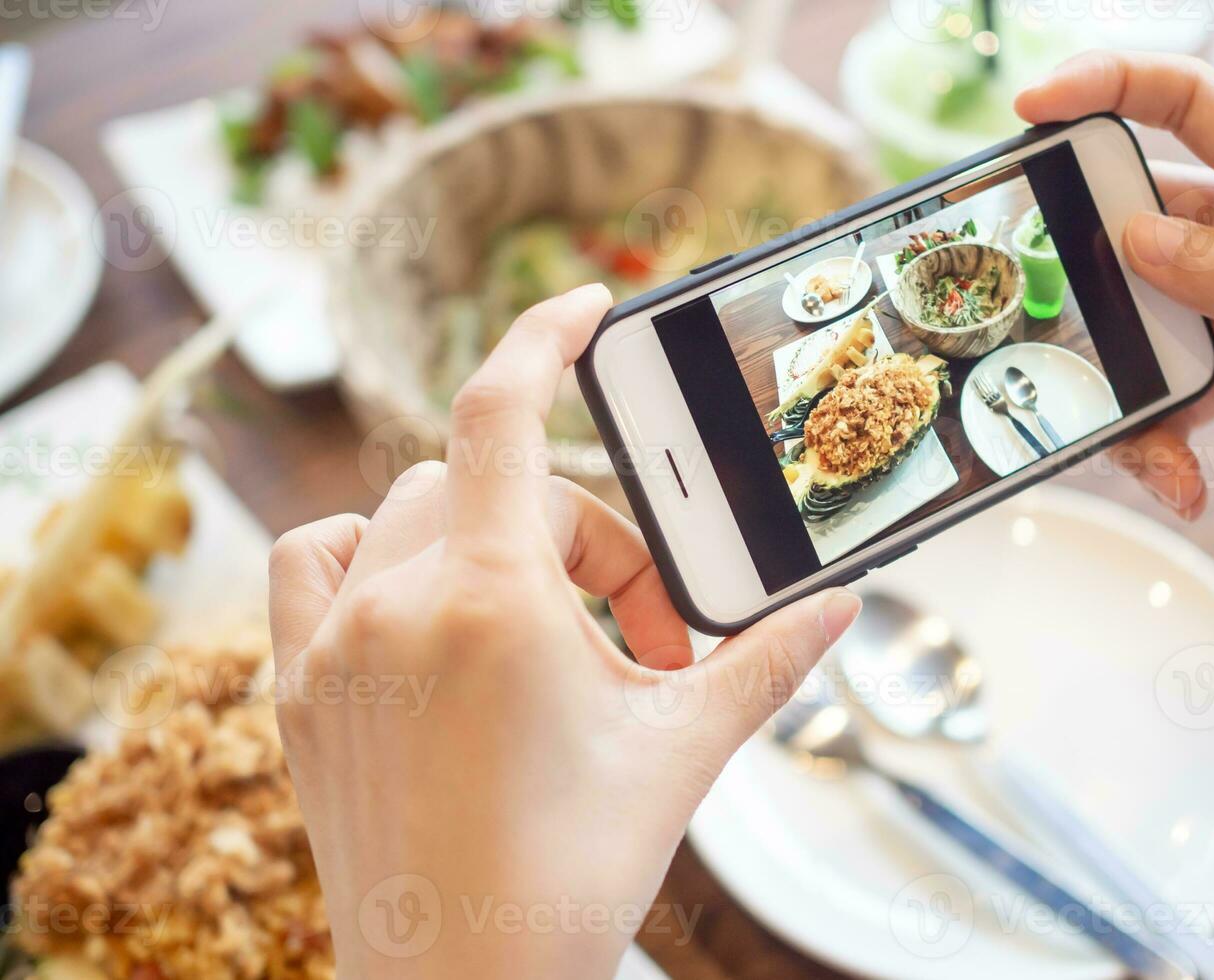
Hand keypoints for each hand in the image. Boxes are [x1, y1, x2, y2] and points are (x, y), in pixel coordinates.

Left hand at [267, 284, 861, 977]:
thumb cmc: (565, 879)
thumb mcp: (682, 751)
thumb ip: (766, 661)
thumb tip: (842, 608)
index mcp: (490, 601)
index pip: (501, 409)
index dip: (545, 334)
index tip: (586, 307)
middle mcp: (395, 603)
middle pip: (493, 483)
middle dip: (581, 532)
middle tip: (636, 632)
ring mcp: (332, 645)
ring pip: (405, 510)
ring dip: (485, 534)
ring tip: (540, 623)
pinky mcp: (298, 688)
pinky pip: (313, 562)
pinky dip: (368, 553)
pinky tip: (420, 603)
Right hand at [1016, 51, 1213, 514]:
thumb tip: (1134, 238)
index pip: (1189, 102)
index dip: (1105, 84)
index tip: (1031, 108)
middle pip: (1132, 223)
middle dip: (1091, 286)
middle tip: (1079, 340)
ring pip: (1136, 319)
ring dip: (1133, 390)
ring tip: (1164, 460)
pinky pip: (1162, 378)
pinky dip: (1160, 431)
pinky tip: (1183, 478)